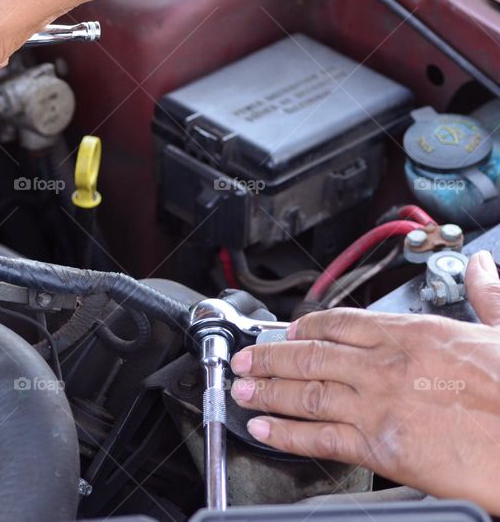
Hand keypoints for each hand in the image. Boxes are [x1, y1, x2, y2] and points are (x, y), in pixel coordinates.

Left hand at [229, 250, 499, 513]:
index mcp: (414, 333)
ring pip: (307, 392)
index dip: (306, 327)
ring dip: (267, 389)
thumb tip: (483, 267)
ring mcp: (379, 406)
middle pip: (311, 355)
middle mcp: (387, 365)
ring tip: (241, 387)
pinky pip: (321, 438)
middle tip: (243, 357)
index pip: (342, 323)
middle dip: (270, 356)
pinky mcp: (381, 448)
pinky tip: (264, 428)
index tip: (287, 330)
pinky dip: (286, 433)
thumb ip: (486, 296)